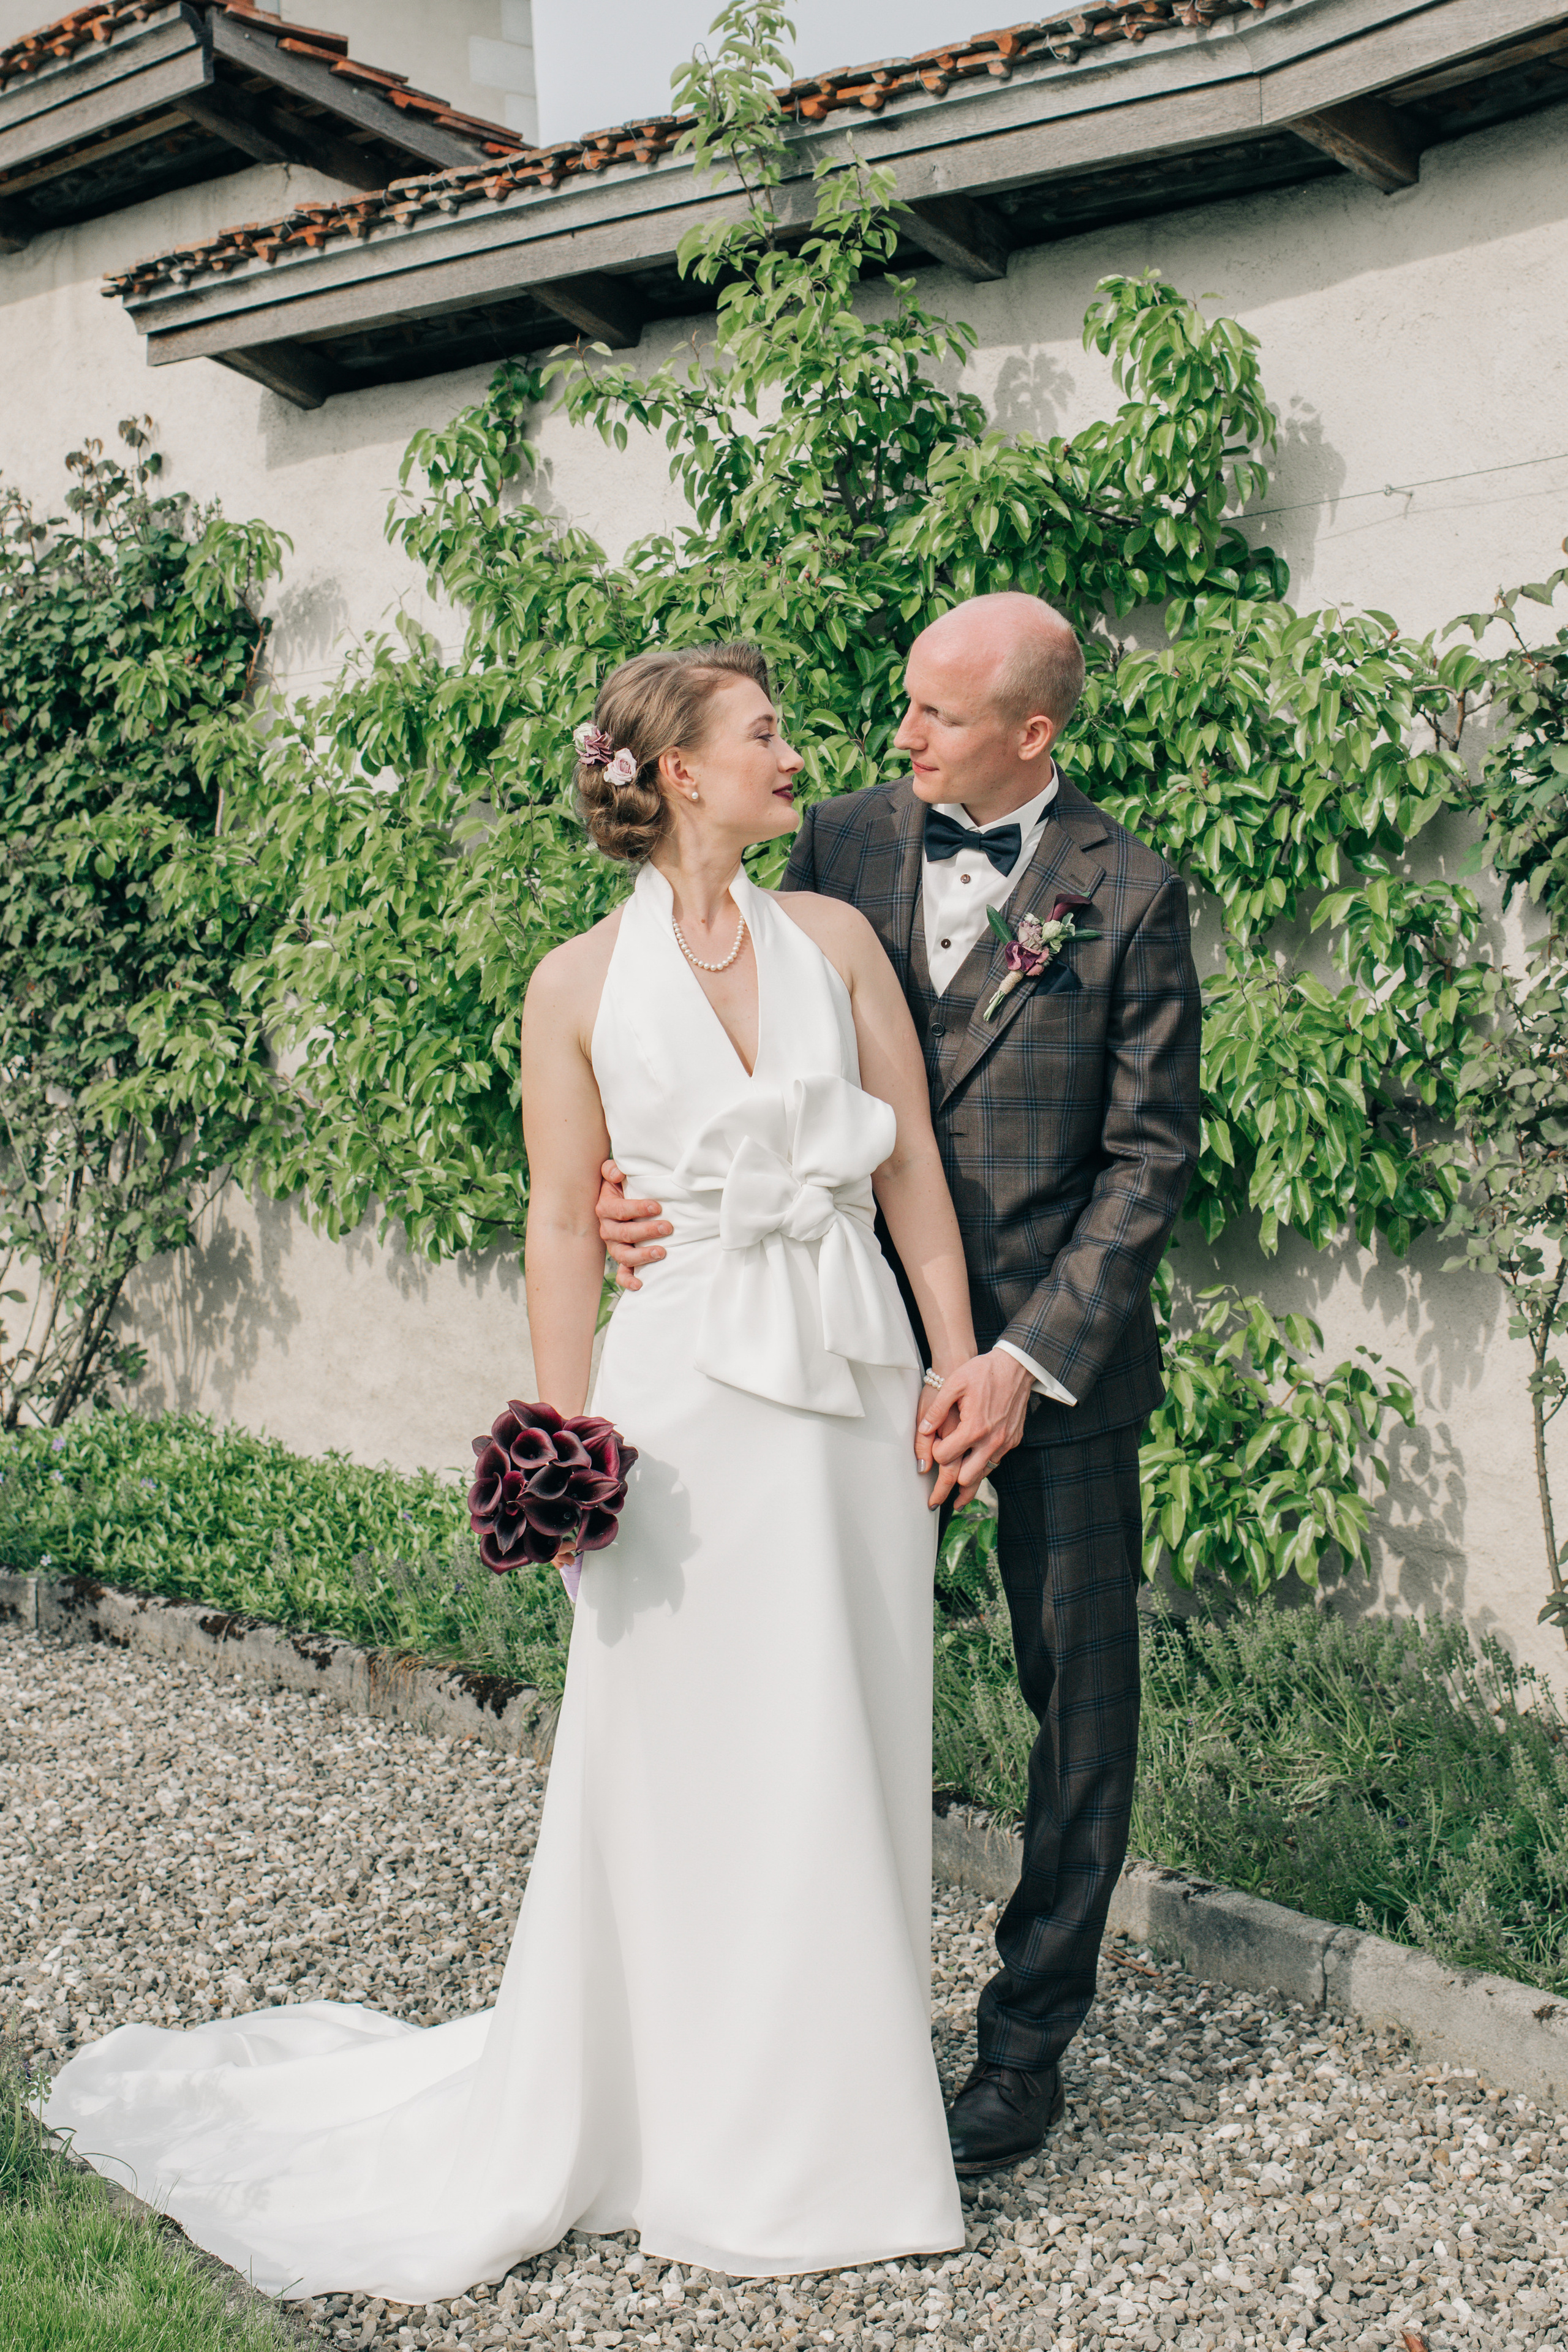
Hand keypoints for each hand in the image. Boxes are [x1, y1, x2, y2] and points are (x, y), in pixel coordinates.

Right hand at [595, 1158, 670, 1291]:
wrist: (619, 1201)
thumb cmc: (622, 1187)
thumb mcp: (614, 1175)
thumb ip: (612, 1169)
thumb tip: (618, 1172)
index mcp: (605, 1208)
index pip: (619, 1210)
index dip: (637, 1208)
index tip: (657, 1206)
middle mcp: (607, 1229)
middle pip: (623, 1234)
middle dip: (646, 1231)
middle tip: (668, 1227)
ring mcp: (614, 1246)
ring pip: (623, 1255)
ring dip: (642, 1255)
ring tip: (662, 1252)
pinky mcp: (622, 1260)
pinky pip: (621, 1274)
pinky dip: (629, 1281)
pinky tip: (640, 1284)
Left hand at [919, 1351, 1032, 1509]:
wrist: (1016, 1366)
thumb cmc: (983, 1372)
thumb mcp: (954, 1384)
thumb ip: (936, 1410)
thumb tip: (924, 1430)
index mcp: (973, 1428)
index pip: (945, 1458)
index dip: (936, 1452)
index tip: (937, 1442)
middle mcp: (991, 1441)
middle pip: (966, 1479)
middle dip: (952, 1475)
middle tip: (945, 1466)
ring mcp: (1004, 1443)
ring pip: (982, 1475)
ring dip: (969, 1474)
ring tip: (957, 1478)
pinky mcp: (1013, 1441)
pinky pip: (995, 1462)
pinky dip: (983, 1463)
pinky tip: (975, 1455)